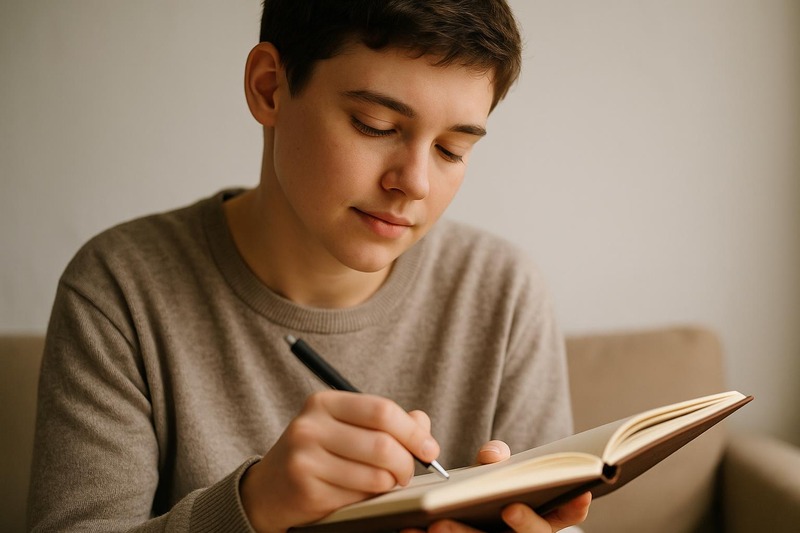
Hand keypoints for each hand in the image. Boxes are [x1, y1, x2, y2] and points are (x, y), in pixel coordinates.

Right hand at [240, 390, 439, 532]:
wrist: (267, 490)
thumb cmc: (317, 454)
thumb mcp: (344, 428)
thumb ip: (386, 422)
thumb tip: (423, 424)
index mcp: (324, 403)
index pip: (382, 411)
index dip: (413, 432)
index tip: (430, 449)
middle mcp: (311, 426)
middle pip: (382, 444)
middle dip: (406, 463)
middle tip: (408, 473)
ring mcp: (305, 459)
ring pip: (375, 474)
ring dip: (390, 484)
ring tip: (385, 483)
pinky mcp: (307, 489)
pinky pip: (358, 496)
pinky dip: (370, 497)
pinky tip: (361, 493)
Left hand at [401, 441, 590, 532]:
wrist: (440, 522)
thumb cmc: (477, 495)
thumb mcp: (488, 477)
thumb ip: (494, 462)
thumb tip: (493, 455)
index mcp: (535, 519)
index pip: (564, 516)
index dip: (575, 507)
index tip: (581, 493)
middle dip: (525, 524)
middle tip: (510, 507)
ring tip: (438, 523)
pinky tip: (409, 530)